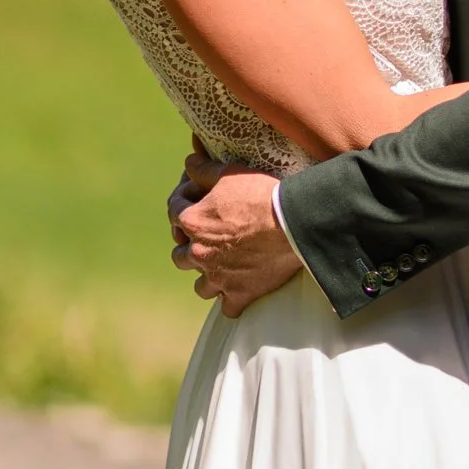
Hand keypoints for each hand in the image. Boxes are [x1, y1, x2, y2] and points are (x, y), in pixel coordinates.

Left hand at [169, 151, 300, 316]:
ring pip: (200, 286)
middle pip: (180, 256)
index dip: (184, 202)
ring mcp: (218, 278)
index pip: (174, 212)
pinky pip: (227, 307)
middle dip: (189, 246)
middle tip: (206, 239)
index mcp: (192, 223)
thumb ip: (204, 169)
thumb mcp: (230, 173)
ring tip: (220, 267)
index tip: (197, 199)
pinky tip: (239, 289)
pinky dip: (231, 299)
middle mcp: (199, 253)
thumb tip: (189, 161)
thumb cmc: (262, 195)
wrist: (294, 224)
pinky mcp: (240, 294)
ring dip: (207, 276)